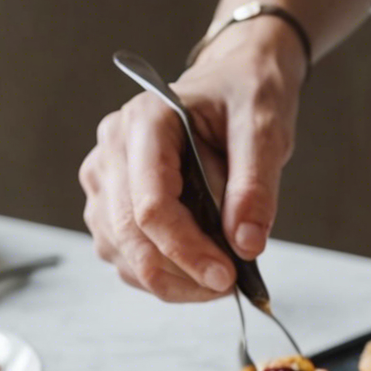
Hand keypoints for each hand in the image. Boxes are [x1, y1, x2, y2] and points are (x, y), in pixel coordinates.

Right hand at [79, 30, 302, 300]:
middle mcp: (113, 148)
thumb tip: (245, 244)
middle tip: (227, 285)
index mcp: (147, 121)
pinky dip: (160, 274)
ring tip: (219, 276)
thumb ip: (255, 186)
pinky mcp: (110, 203)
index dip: (186, 249)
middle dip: (179, 272)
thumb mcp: (264, 129)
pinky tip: (196, 270)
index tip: (226, 276)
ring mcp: (106, 177)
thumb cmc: (244, 96)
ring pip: (121, 252)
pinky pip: (124, 255)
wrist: (232, 85)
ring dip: (170, 279)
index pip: (151, 204)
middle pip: (129, 234)